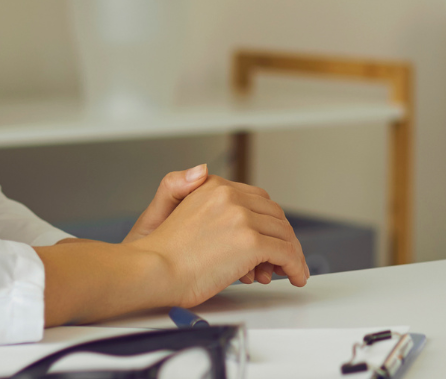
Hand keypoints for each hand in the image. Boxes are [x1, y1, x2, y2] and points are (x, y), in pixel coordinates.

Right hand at [126, 175, 310, 304]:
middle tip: (284, 257)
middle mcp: (229, 196)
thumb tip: (203, 168)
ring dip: (291, 254)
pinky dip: (295, 266)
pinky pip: (285, 253)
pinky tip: (294, 276)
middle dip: (282, 238)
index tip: (272, 236)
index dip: (268, 221)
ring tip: (290, 270)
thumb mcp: (165, 207)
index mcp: (213, 187)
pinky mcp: (250, 242)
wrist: (150, 271)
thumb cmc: (157, 252)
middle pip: (273, 216)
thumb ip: (182, 185)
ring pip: (283, 234)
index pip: (256, 199)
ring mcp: (241, 218)